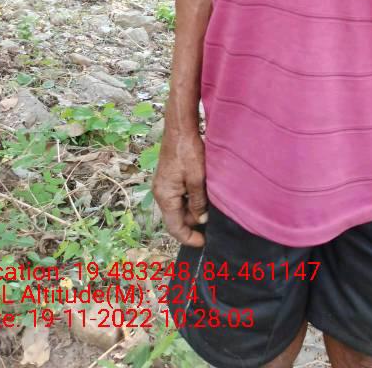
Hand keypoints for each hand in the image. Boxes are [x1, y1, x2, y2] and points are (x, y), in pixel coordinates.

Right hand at [153, 127, 207, 246]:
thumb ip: (198, 202)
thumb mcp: (197, 179)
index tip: (204, 243)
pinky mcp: (168, 178)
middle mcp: (160, 193)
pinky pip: (178, 197)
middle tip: (211, 226)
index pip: (175, 227)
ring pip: (177, 207)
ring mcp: (163, 185)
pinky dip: (189, 201)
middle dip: (192, 225)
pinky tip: (202, 197)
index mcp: (165, 197)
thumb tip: (200, 220)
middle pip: (175, 218)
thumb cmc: (188, 152)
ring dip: (191, 212)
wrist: (179, 128)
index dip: (189, 238)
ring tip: (209, 212)